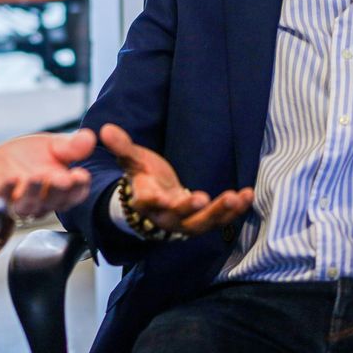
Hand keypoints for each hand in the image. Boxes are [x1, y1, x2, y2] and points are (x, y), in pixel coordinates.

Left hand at [0, 129, 95, 217]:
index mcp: (61, 190)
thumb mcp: (52, 145)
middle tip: (61, 179)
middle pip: (54, 202)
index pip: (75, 194)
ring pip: (29, 205)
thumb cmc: (28, 156)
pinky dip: (7, 190)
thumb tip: (89, 137)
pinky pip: (1, 199)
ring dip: (34, 192)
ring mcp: (19, 204)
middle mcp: (43, 202)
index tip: (81, 175)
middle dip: (58, 191)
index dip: (79, 187)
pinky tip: (12, 178)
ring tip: (37, 177)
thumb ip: (71, 146)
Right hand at [100, 123, 252, 236]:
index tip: (162, 196)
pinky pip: (220, 220)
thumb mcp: (133, 160)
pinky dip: (234, 211)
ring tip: (234, 198)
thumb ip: (123, 147)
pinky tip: (247, 195)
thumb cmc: (144, 177)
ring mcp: (184, 223)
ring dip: (219, 212)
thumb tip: (105, 129)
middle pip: (177, 217)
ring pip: (201, 223)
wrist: (155, 199)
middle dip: (190, 210)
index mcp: (145, 200)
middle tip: (203, 199)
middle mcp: (164, 217)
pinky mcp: (202, 221)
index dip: (155, 201)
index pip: (148, 203)